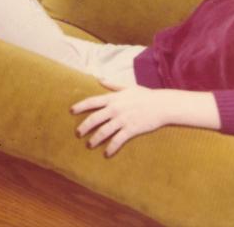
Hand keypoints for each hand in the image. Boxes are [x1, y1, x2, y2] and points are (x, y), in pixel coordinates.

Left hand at [71, 82, 218, 155]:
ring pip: (103, 131)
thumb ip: (112, 85)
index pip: (91, 102)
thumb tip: (100, 79)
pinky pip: (118, 140)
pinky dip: (111, 148)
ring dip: (95, 139)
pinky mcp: (131, 129)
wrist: (162, 105)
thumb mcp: (128, 87)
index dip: (80, 106)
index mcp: (112, 98)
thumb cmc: (145, 95)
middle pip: (94, 118)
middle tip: (77, 133)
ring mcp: (122, 120)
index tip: (71, 111)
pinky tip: (106, 154)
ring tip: (89, 145)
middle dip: (84, 127)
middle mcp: (114, 109)